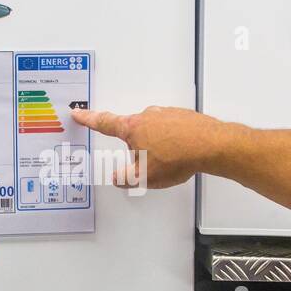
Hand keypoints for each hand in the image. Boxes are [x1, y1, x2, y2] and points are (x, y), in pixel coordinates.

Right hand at [70, 105, 230, 188]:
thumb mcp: (143, 177)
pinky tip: (182, 155)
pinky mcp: (184, 117)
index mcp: (132, 128)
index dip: (89, 119)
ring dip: (159, 147)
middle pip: (134, 133)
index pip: (104, 123)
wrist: (212, 146)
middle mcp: (148, 116)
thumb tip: (118, 177)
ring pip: (154, 134)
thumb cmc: (178, 158)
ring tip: (171, 162)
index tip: (79, 112)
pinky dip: (174, 143)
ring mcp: (167, 114)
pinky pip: (172, 132)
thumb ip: (125, 178)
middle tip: (151, 165)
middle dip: (139, 150)